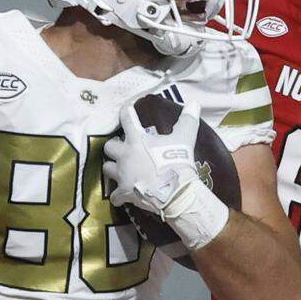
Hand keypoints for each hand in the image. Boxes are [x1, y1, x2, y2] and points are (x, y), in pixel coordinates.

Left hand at [103, 101, 200, 216]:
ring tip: (120, 169)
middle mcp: (125, 155)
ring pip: (106, 168)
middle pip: (109, 146)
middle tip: (123, 147)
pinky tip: (123, 195)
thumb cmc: (177, 162)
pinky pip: (115, 195)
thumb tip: (194, 104)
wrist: (175, 192)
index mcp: (136, 140)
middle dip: (114, 146)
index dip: (125, 111)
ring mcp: (122, 175)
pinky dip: (118, 196)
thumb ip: (188, 120)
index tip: (127, 109)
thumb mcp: (185, 139)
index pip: (126, 118)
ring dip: (112, 168)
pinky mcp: (124, 192)